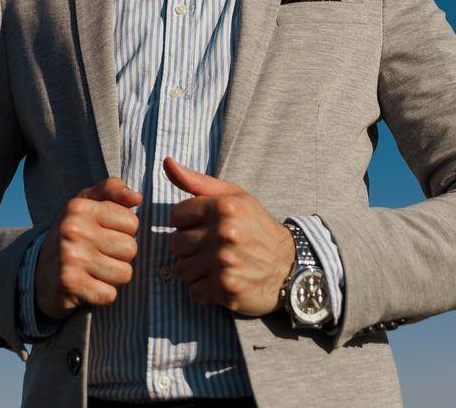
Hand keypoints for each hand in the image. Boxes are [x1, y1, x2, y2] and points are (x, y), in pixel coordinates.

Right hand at [34, 176, 141, 320]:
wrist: (39, 273)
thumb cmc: (73, 234)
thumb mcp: (88, 204)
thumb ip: (112, 190)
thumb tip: (137, 197)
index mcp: (79, 207)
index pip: (131, 222)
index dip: (123, 231)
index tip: (105, 233)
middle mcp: (73, 230)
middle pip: (130, 248)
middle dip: (120, 256)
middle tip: (99, 254)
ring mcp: (70, 257)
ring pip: (124, 273)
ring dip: (113, 276)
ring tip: (95, 270)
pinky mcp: (70, 284)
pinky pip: (109, 294)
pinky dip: (103, 294)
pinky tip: (89, 285)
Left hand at [163, 156, 295, 316]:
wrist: (289, 265)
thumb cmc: (256, 227)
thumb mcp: (234, 196)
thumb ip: (196, 181)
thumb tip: (167, 162)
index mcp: (224, 207)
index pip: (176, 216)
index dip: (186, 223)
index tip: (203, 227)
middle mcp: (224, 234)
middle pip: (176, 244)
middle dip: (189, 248)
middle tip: (210, 248)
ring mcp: (225, 262)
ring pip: (181, 269)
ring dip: (194, 270)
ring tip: (215, 264)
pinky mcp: (227, 288)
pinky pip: (194, 291)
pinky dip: (204, 290)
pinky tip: (220, 281)